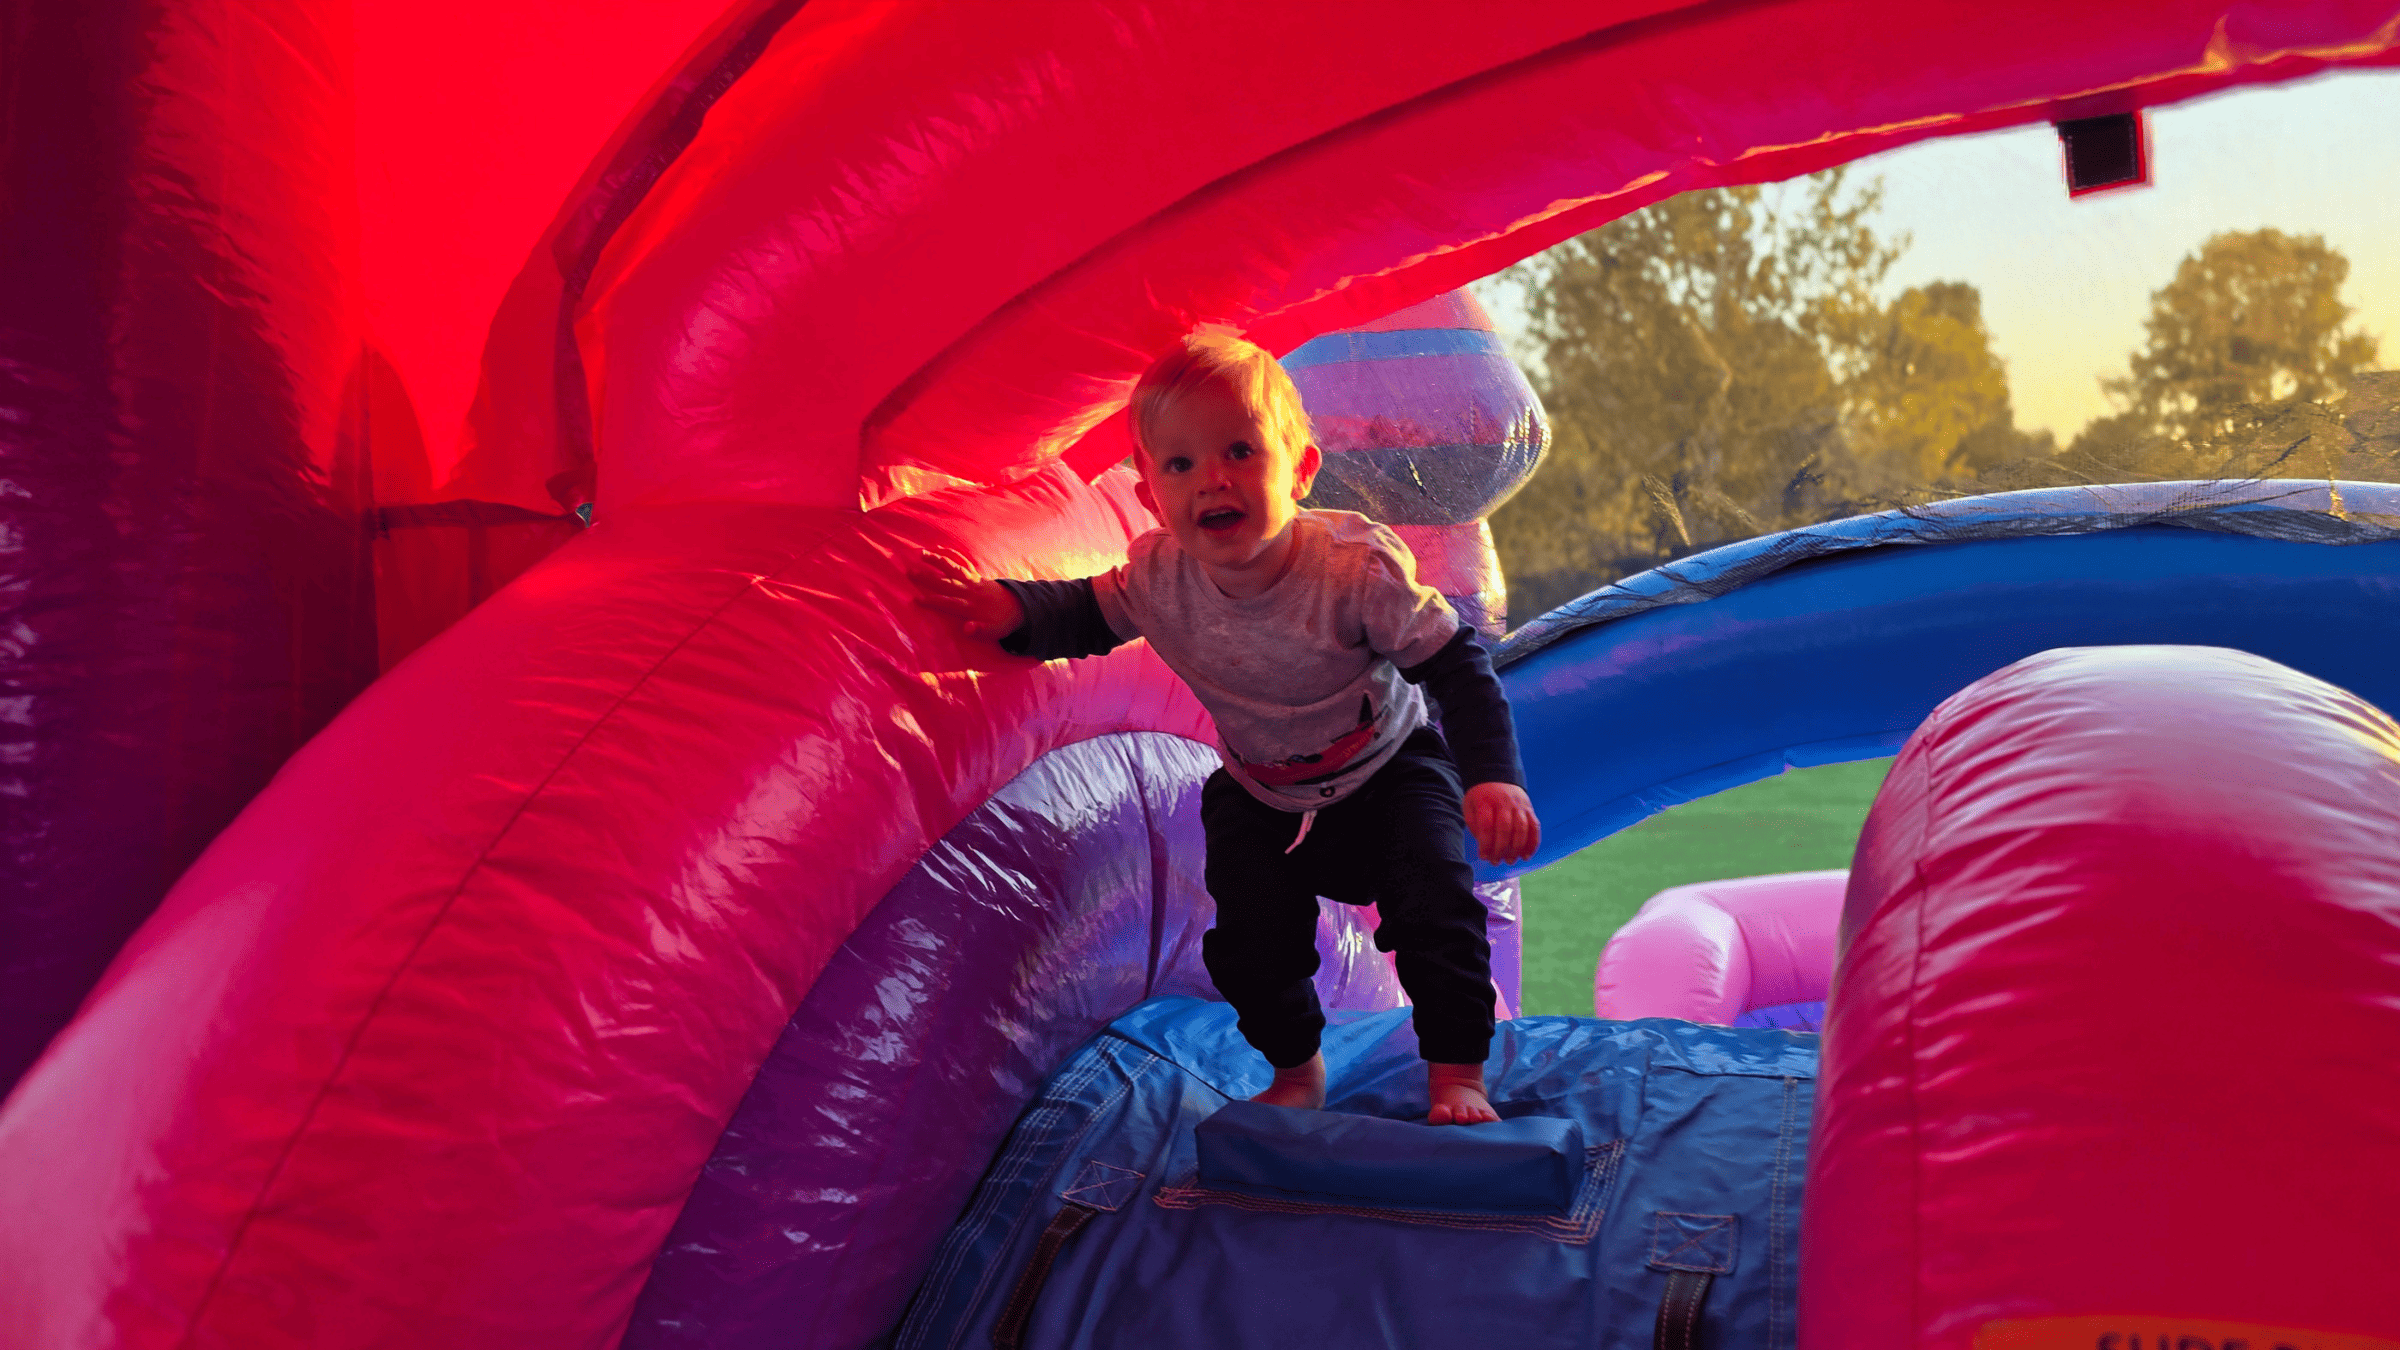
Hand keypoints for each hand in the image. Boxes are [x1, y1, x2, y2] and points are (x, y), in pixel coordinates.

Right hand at [910, 549, 1024, 639]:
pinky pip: (962, 562)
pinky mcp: (975, 575)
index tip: (916, 599)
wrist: (1018, 607)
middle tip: (909, 572)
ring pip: (953, 568)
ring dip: (937, 560)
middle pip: (946, 582)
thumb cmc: (1001, 622)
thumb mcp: (993, 632)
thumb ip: (979, 630)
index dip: (932, 602)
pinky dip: (951, 554)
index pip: (949, 603)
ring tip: (921, 553)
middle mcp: (970, 591)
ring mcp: (973, 581)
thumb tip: (966, 629)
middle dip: (927, 578)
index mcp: (971, 606)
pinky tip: (938, 548)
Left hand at [1463, 782, 1539, 865]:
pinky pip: (1534, 827)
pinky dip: (1532, 843)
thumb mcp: (1470, 806)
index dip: (1485, 843)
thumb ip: (1474, 825)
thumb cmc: (1481, 797)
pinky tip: (1526, 855)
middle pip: (1505, 828)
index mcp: (1486, 801)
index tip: (1483, 856)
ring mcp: (1519, 805)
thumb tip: (1484, 847)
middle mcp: (1504, 802)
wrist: (1497, 776)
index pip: (1486, 825)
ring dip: (1516, 848)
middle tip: (1496, 861)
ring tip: (1510, 860)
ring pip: (1521, 829)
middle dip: (1501, 848)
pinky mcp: (1529, 808)